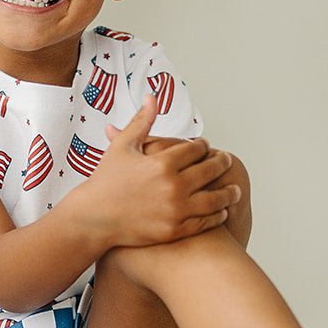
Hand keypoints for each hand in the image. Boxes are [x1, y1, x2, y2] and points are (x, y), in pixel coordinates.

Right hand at [74, 94, 240, 247]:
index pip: (195, 149)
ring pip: (214, 199)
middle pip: (210, 170)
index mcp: (162, 163)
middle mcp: (173, 186)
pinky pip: (205, 221)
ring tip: (234, 189)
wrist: (93, 219)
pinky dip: (217, 215)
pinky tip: (221, 210)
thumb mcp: (122, 146)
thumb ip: (142, 121)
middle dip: (221, 163)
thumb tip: (153, 96)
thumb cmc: (105, 181)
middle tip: (225, 160)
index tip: (205, 146)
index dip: (203, 146)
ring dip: (228, 192)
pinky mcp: (174, 230)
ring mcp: (175, 210)